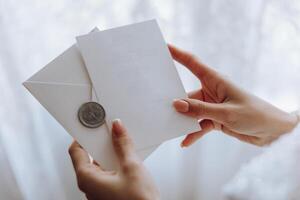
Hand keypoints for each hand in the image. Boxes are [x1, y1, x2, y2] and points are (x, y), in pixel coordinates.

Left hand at [68, 119, 158, 199]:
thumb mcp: (132, 167)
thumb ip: (123, 145)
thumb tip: (118, 129)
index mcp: (87, 179)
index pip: (76, 150)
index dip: (83, 135)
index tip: (91, 125)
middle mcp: (90, 186)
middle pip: (89, 156)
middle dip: (101, 143)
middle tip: (111, 131)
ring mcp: (100, 190)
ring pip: (101, 164)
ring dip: (111, 153)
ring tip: (123, 144)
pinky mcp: (110, 191)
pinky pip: (109, 172)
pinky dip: (116, 163)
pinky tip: (127, 157)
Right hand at [169, 45, 297, 146]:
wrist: (272, 131)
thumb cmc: (255, 114)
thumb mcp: (226, 113)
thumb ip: (200, 110)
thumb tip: (176, 104)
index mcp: (216, 81)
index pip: (193, 63)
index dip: (178, 54)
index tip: (164, 48)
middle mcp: (211, 91)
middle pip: (186, 93)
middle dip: (174, 100)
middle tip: (158, 105)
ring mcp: (211, 106)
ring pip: (191, 111)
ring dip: (183, 120)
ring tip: (171, 127)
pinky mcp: (214, 119)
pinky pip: (198, 125)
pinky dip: (193, 133)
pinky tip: (185, 141)